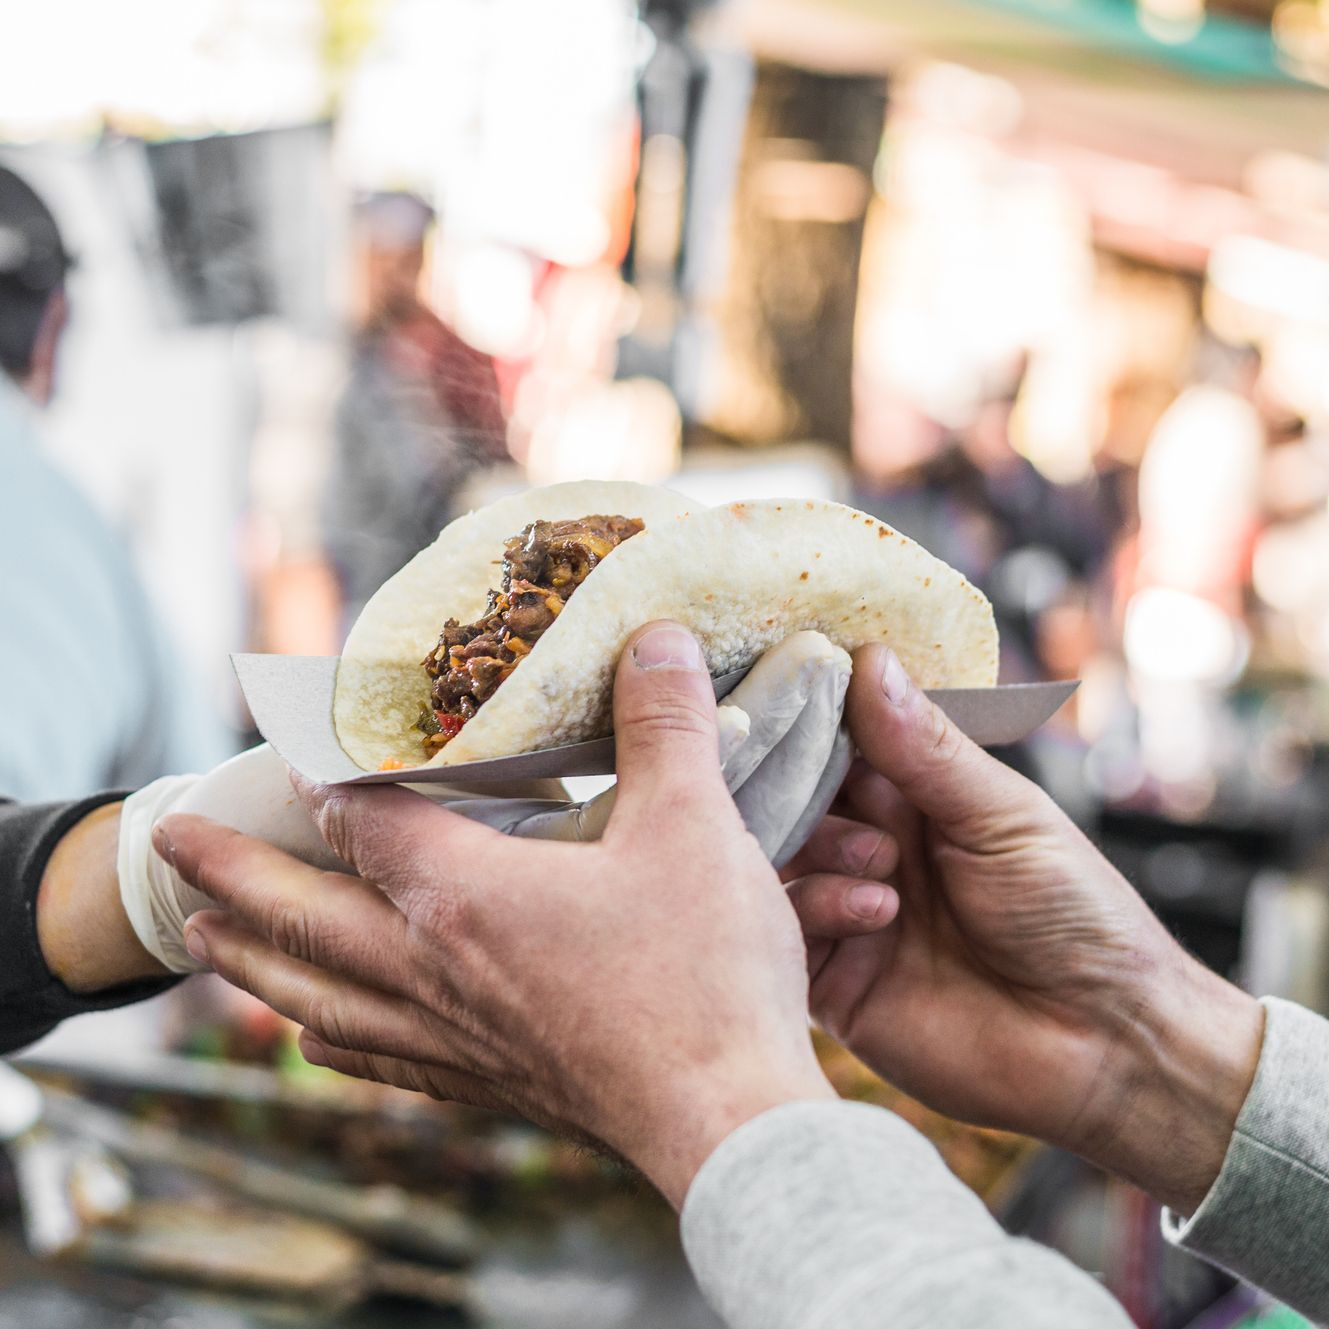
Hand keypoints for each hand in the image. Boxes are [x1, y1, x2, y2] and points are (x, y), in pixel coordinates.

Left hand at [156, 622, 835, 1206]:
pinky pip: (373, 1057)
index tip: (288, 741)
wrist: (724, 1122)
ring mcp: (450, 1034)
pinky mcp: (482, 1082)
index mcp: (467, 893)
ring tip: (203, 936)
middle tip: (168, 839)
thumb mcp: (693, 827)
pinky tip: (313, 1038)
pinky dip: (326, 1037)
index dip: (322, 771)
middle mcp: (434, 965)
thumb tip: (658, 634)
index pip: (363, 817)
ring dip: (251, 958)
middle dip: (227, 871)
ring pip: (316, 993)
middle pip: (300, 913)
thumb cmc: (705, 973)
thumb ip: (663, 725)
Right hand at [784, 646, 1264, 1216]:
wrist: (1107, 1047)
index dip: (810, 718)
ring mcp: (851, 914)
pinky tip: (876, 916)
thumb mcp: (1003, 815)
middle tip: (828, 792)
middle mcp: (874, 850)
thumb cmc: (1076, 915)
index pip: (840, 742)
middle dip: (801, 786)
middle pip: (798, 798)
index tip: (781, 688)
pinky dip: (819, 908)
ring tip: (880, 865)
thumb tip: (868, 660)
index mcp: (916, 800)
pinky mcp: (836, 981)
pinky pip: (790, 931)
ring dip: (821, 848)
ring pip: (784, 859)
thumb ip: (926, 748)